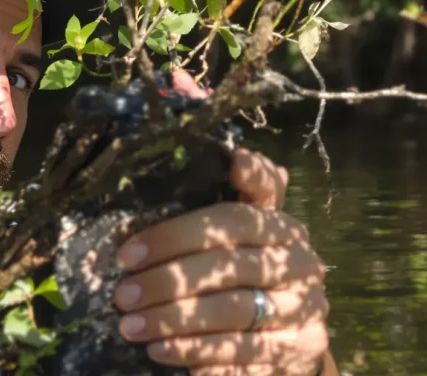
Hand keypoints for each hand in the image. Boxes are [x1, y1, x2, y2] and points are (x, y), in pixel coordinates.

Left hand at [112, 71, 329, 373]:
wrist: (277, 340)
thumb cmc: (228, 271)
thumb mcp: (209, 221)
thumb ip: (193, 161)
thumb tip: (173, 78)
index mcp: (275, 218)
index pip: (263, 191)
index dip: (236, 185)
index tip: (213, 175)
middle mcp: (298, 255)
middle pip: (233, 254)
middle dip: (171, 270)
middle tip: (121, 285)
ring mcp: (306, 304)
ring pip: (235, 307)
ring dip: (174, 316)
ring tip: (127, 322)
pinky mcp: (301, 349)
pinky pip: (245, 352)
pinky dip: (198, 352)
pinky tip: (159, 351)